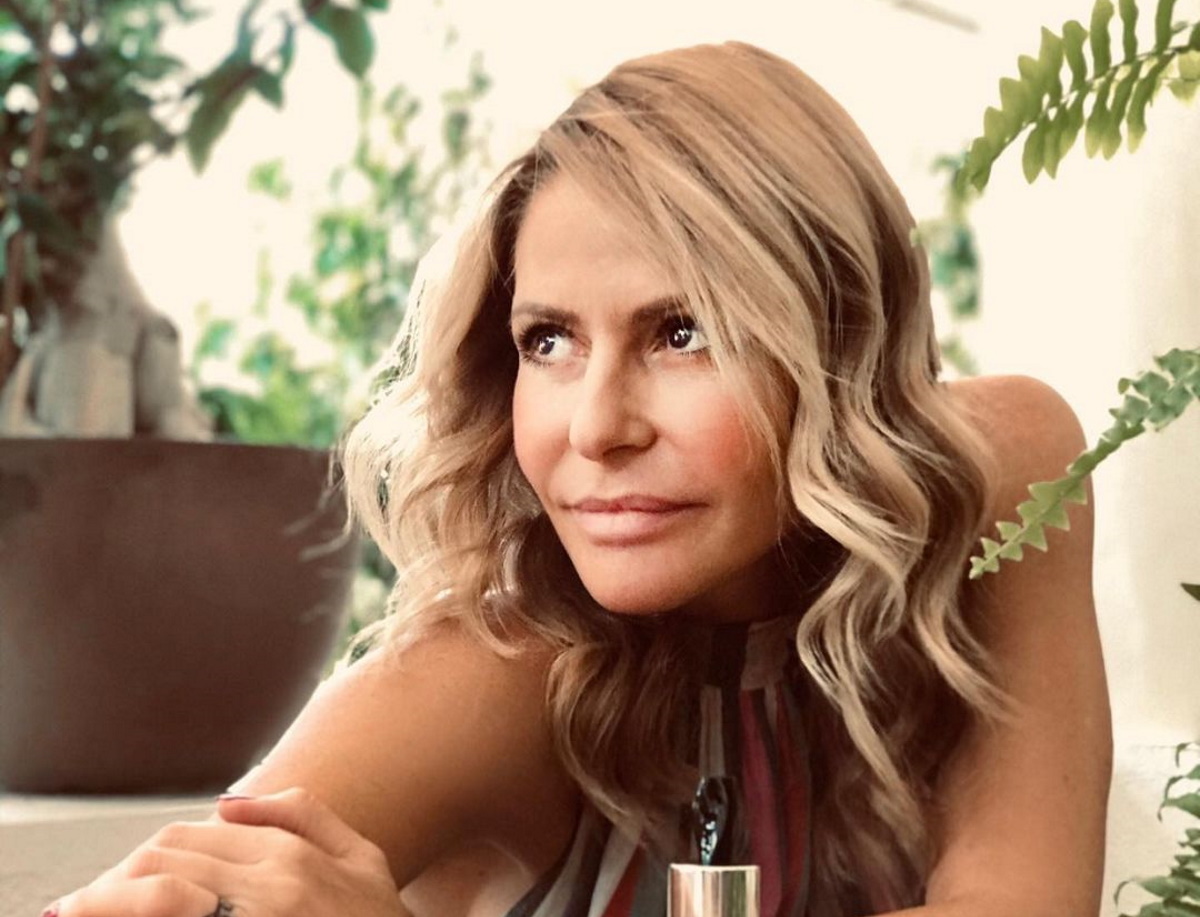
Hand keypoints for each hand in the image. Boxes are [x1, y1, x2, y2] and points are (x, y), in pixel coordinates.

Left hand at [46, 787, 404, 916]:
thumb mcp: (362, 862)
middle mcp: (271, 881)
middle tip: (88, 905)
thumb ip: (306, 816)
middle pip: (163, 859)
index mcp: (292, 853)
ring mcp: (257, 916)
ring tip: (85, 914)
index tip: (115, 889)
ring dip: (113, 899)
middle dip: (116, 880)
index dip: (144, 860)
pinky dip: (140, 915)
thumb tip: (230, 799)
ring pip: (159, 887)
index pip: (190, 836)